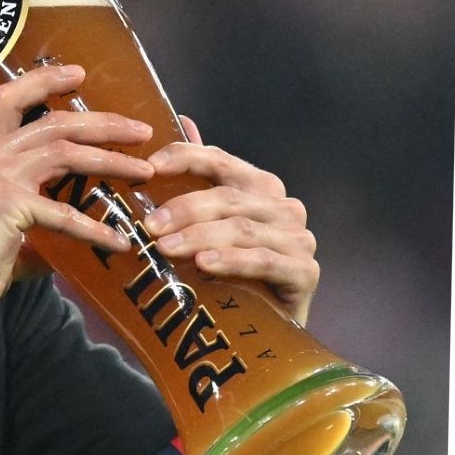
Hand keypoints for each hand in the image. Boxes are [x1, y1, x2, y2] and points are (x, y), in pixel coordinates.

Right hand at [0, 65, 154, 352]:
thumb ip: (33, 213)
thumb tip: (77, 228)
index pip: (8, 98)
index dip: (43, 81)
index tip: (78, 73)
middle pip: (54, 122)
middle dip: (104, 122)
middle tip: (141, 130)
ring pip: (66, 152)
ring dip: (111, 160)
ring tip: (144, 170)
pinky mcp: (10, 209)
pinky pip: (65, 215)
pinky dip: (96, 231)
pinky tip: (120, 242)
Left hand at [141, 117, 319, 324]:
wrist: (263, 334)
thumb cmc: (229, 276)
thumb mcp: (204, 228)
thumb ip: (197, 179)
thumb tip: (180, 120)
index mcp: (259, 187)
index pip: (220, 161)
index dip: (185, 158)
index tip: (149, 167)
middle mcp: (283, 207)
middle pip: (230, 196)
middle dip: (185, 208)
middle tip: (150, 226)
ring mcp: (299, 239)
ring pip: (243, 228)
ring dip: (200, 236)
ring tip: (166, 248)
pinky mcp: (305, 272)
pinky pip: (265, 260)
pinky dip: (232, 261)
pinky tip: (204, 266)